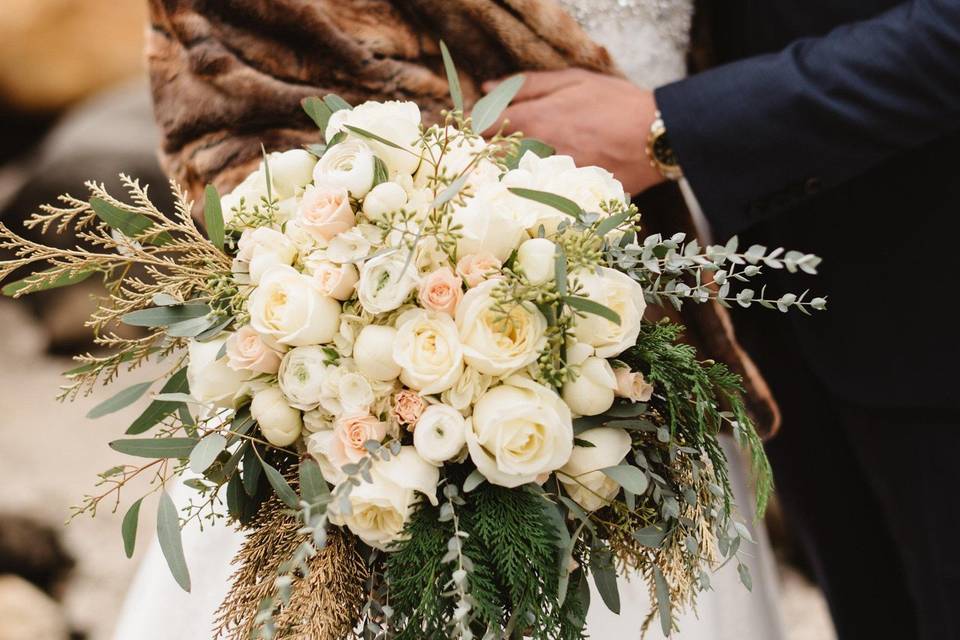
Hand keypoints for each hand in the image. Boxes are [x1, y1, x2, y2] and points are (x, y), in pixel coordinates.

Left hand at [484, 69, 664, 194]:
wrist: (658, 138)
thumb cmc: (617, 104)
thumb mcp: (573, 80)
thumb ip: (527, 85)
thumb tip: (487, 89)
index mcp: (537, 121)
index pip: (485, 129)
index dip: (475, 130)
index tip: (476, 132)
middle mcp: (540, 154)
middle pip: (494, 162)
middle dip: (487, 159)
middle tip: (492, 157)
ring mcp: (554, 181)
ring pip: (513, 185)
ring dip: (509, 179)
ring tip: (522, 175)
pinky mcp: (569, 201)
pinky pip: (540, 203)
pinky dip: (535, 199)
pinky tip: (542, 193)